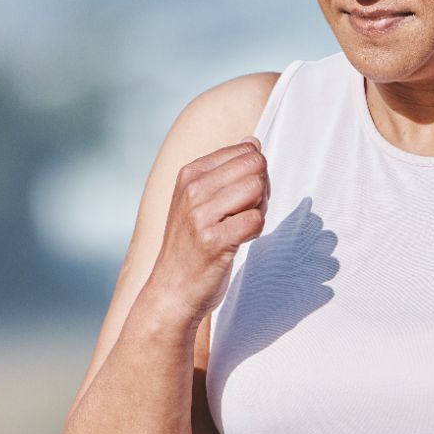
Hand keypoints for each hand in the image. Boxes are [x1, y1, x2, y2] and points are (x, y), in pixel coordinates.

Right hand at [143, 136, 268, 324]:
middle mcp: (192, 190)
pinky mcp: (213, 241)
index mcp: (189, 173)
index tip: (240, 197)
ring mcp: (200, 215)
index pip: (246, 151)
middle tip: (244, 212)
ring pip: (257, 190)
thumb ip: (225, 171)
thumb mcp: (197, 200)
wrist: (171, 291)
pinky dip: (255, 232)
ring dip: (259, 210)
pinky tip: (237, 241)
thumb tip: (253, 143)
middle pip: (255, 167)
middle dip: (261, 189)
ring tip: (239, 227)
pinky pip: (256, 221)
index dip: (254, 173)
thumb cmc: (191, 246)